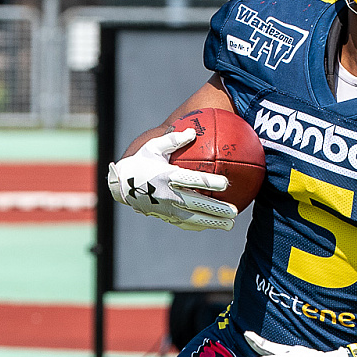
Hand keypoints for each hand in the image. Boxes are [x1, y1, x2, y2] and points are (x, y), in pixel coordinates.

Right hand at [106, 128, 237, 230]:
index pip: (192, 180)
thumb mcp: (153, 147)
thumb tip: (192, 131)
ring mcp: (167, 209)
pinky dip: (201, 225)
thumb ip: (173, 140)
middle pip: (197, 204)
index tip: (226, 183)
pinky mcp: (166, 217)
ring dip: (213, 222)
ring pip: (194, 218)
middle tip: (235, 211)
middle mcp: (168, 195)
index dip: (209, 182)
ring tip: (230, 224)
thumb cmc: (141, 162)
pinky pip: (186, 223)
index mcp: (167, 176)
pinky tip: (215, 225)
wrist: (121, 186)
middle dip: (217, 209)